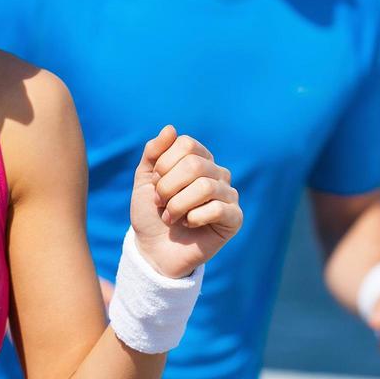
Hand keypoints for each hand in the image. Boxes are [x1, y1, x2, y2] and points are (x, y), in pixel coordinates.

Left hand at [130, 125, 242, 277]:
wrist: (154, 250)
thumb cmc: (151, 213)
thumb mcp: (145, 180)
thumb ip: (154, 153)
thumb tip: (171, 128)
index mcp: (198, 159)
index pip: (186, 144)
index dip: (164, 164)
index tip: (155, 184)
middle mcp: (217, 173)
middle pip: (195, 165)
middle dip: (168, 186)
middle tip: (161, 203)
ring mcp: (228, 195)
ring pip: (205, 187)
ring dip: (178, 204)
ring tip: (171, 217)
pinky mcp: (234, 218)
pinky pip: (218, 208)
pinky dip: (194, 217)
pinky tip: (189, 224)